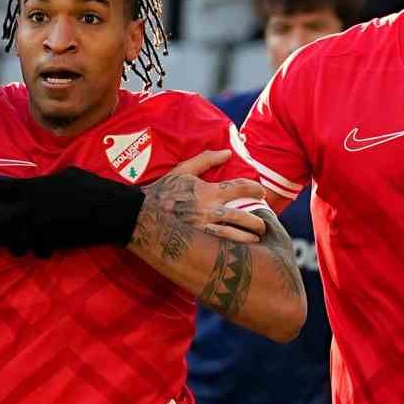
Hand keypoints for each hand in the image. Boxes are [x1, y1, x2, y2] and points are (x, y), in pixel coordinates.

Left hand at [0, 167, 143, 255]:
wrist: (112, 211)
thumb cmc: (94, 188)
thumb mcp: (70, 174)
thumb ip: (50, 180)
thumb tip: (43, 181)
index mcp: (36, 187)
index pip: (4, 188)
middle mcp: (33, 208)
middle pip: (1, 221)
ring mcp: (41, 227)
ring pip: (18, 241)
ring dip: (18, 244)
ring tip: (18, 246)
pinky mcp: (53, 242)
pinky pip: (39, 250)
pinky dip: (42, 250)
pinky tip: (47, 249)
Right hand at [141, 150, 270, 246]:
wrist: (140, 214)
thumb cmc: (161, 191)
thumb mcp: (182, 170)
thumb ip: (205, 159)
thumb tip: (228, 152)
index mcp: (207, 191)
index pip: (239, 188)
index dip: (255, 189)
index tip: (261, 192)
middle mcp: (208, 210)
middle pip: (241, 215)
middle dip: (256, 220)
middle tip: (264, 224)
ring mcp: (203, 228)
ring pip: (233, 234)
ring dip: (248, 237)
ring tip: (257, 239)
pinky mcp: (196, 242)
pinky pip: (219, 246)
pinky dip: (233, 248)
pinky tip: (241, 252)